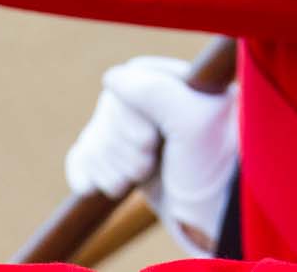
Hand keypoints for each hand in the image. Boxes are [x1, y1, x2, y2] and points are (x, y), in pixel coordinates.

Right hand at [64, 55, 238, 253]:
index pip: (126, 80)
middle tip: (151, 164)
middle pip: (106, 114)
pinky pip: (83, 159)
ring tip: (143, 177)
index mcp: (179, 81)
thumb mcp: (194, 122)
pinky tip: (105, 187)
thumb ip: (155, 91)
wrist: (213, 219)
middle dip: (124, 149)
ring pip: (94, 140)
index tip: (153, 139)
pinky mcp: (124, 160)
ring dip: (112, 168)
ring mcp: (139, 132)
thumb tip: (110, 77)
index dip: (129, 115)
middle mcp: (158, 103)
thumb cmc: (213, 168)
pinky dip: (89, 177)